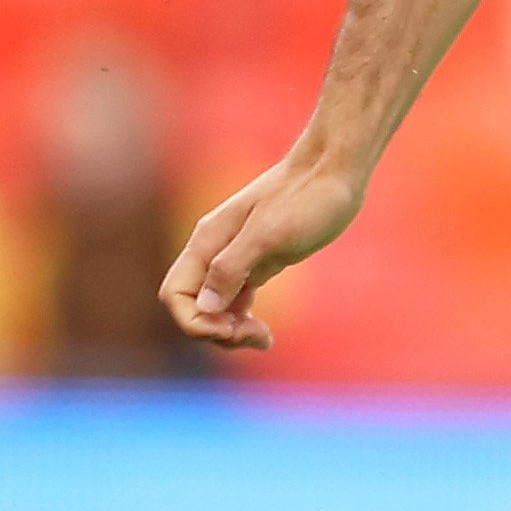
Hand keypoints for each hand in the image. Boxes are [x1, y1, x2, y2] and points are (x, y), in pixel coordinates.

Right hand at [158, 155, 365, 350]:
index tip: (233, 329)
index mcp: (208, 242)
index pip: (176, 296)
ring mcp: (237, 258)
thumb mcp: (269, 235)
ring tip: (265, 338)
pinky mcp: (260, 263)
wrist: (334, 172)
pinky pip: (236, 301)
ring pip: (214, 308)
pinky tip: (265, 333)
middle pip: (193, 307)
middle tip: (258, 334)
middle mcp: (215, 251)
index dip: (196, 321)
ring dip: (231, 330)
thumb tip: (204, 306)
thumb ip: (231, 268)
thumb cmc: (306, 198)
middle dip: (215, 330)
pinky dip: (243, 321)